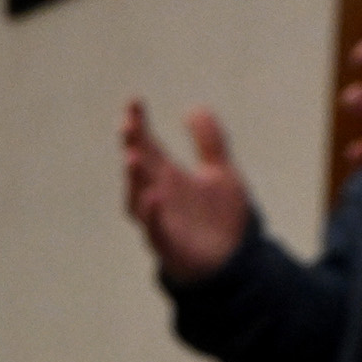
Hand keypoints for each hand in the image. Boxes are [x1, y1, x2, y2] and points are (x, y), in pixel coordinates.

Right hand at [119, 101, 254, 282]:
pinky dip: (152, 214)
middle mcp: (157, 195)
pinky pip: (155, 228)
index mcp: (167, 176)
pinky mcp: (169, 244)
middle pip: (139, 167)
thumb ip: (209, 141)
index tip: (134, 100)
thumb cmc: (220, 218)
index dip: (138, 124)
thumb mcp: (221, 172)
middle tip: (129, 125)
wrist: (232, 261)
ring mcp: (160, 219)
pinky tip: (154, 196)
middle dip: (132, 146)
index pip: (147, 145)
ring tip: (134, 156)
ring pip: (138, 197)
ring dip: (135, 178)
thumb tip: (194, 108)